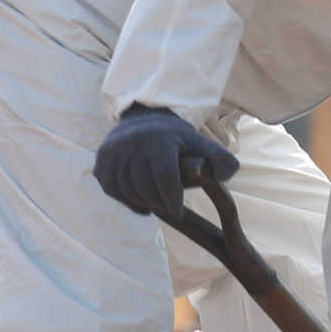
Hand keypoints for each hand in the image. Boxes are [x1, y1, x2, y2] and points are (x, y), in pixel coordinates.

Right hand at [92, 106, 238, 217]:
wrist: (141, 120)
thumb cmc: (174, 138)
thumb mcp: (198, 142)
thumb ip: (218, 158)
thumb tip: (229, 173)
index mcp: (158, 140)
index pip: (164, 176)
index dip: (172, 199)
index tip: (179, 211)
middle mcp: (132, 144)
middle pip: (146, 188)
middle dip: (160, 203)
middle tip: (170, 207)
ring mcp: (113, 153)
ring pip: (129, 191)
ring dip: (144, 202)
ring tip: (157, 201)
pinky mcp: (102, 163)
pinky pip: (114, 190)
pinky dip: (127, 200)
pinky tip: (140, 199)